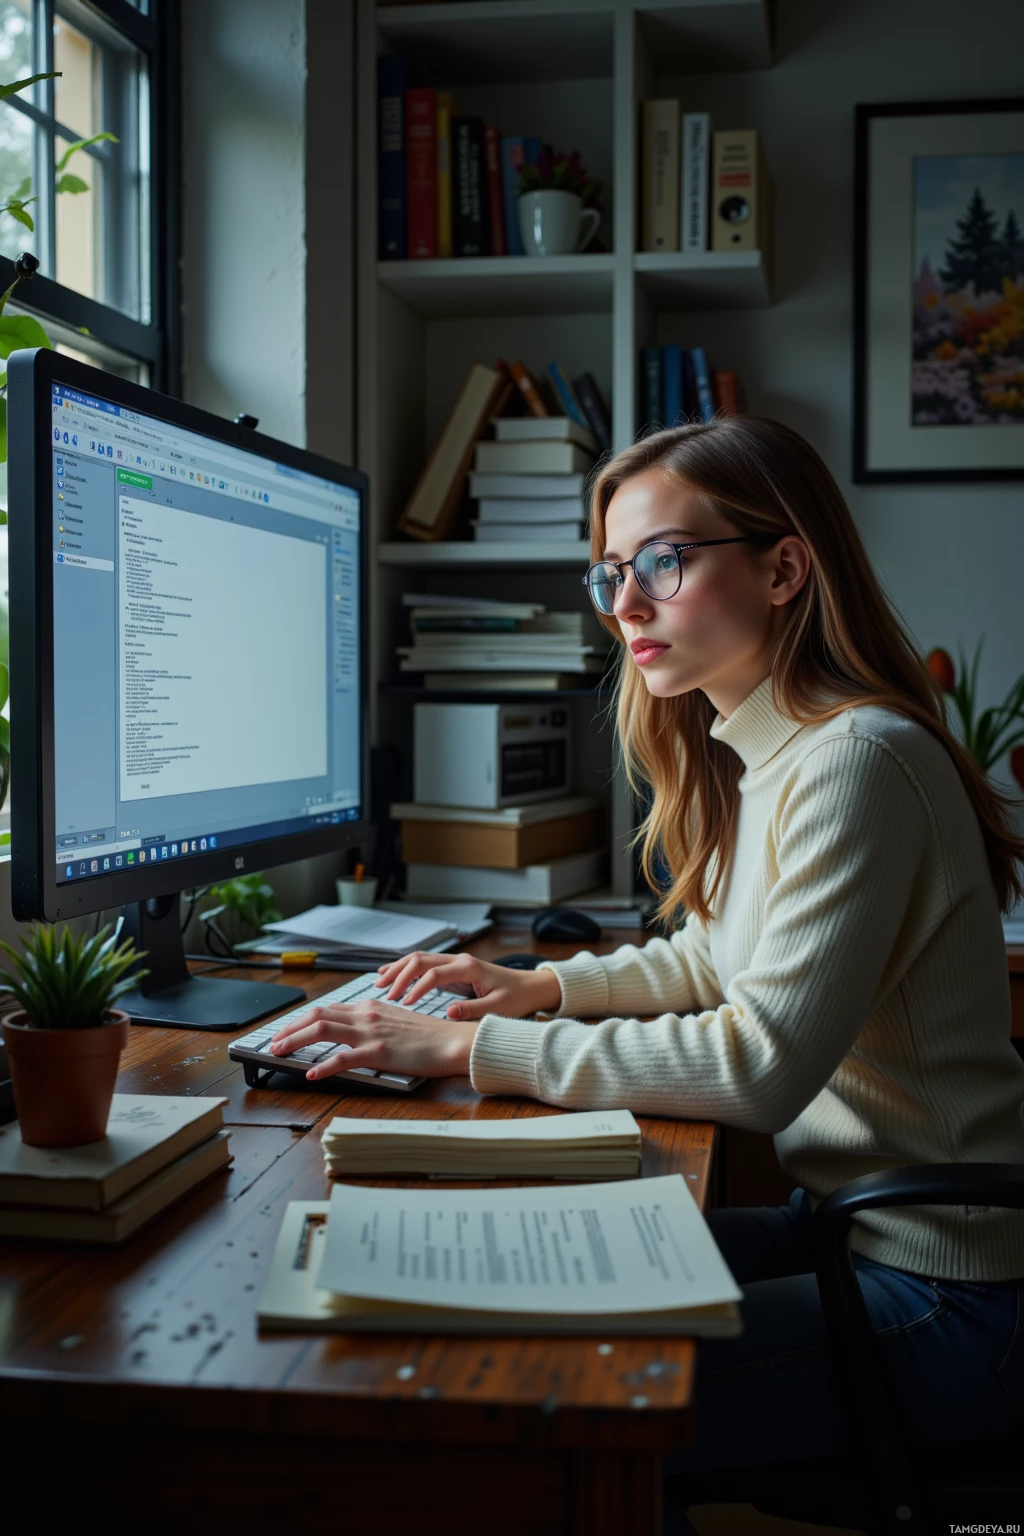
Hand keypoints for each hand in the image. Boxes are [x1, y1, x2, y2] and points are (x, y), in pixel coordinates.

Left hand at [268, 999, 479, 1080]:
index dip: (302, 1021)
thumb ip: (372, 1023)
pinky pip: (344, 1058)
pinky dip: (323, 1066)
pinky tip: (311, 1074)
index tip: (287, 1032)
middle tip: (274, 1041)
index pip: (326, 1010)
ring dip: (295, 1040)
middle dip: (290, 1028)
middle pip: (317, 1016)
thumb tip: (352, 1032)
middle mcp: (366, 1015)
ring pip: (322, 1030)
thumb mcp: (395, 1022)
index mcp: (370, 1007)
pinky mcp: (379, 1052)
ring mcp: (371, 1033)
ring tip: (278, 1052)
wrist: (452, 1041)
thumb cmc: (428, 1036)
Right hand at [375, 949, 561, 1020]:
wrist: (531, 987)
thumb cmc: (517, 998)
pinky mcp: (455, 967)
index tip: (404, 1004)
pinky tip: (395, 974)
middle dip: (399, 974)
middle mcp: (460, 960)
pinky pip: (427, 964)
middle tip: (381, 990)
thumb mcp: (498, 1009)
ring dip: (399, 969)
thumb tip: (448, 1012)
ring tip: (379, 981)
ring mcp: (457, 961)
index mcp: (468, 968)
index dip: (415, 988)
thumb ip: (472, 1010)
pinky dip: (408, 968)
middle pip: (421, 960)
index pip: (433, 974)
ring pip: (421, 958)